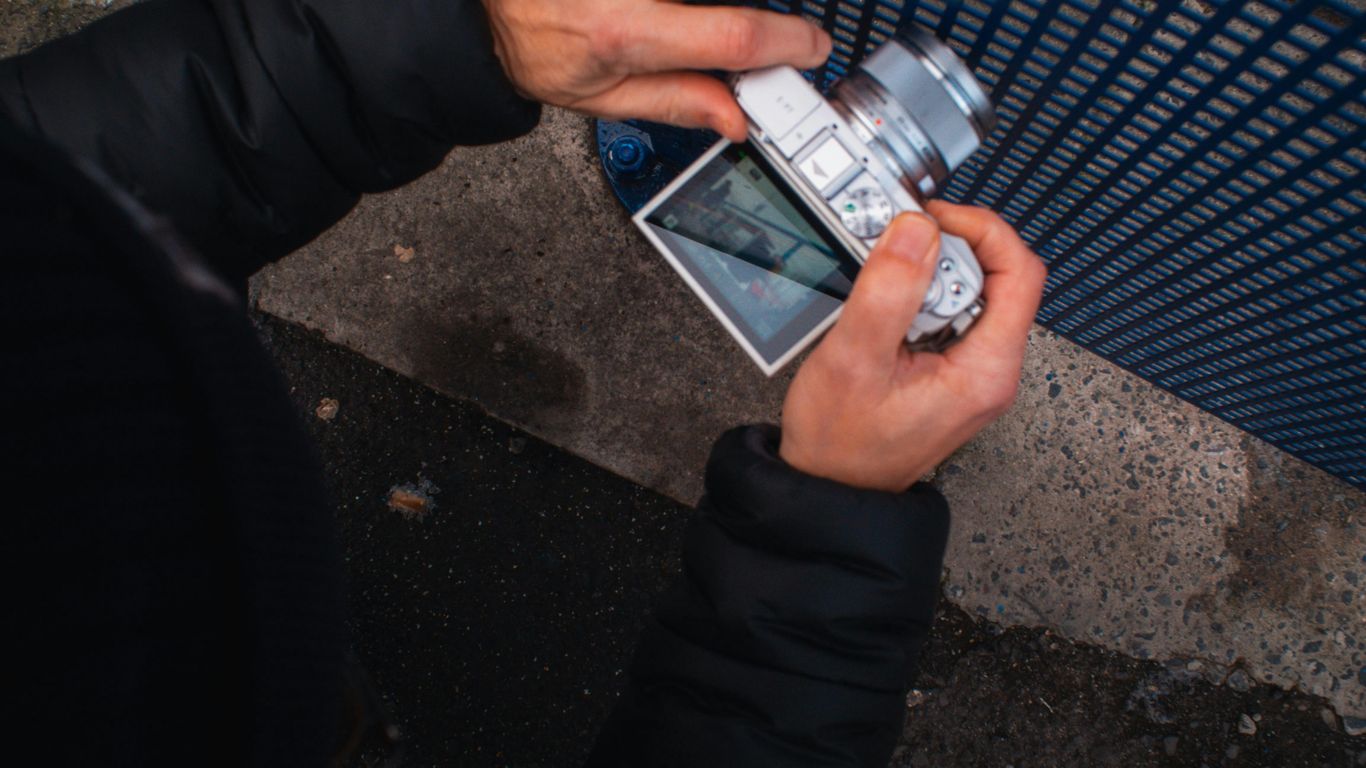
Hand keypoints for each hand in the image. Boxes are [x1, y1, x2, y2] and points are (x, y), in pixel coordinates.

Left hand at [479, 0, 831, 140]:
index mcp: (626, 33)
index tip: (810, 48)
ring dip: (720, 11)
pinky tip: (688, 15)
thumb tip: (735, 118)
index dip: (786, 43)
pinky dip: (696, 5)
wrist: (481, 8)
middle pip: (731, 2)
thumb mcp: (599, 100)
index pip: (734, 34)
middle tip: (766, 41)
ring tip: (706, 31)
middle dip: (762, 22)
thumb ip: (675, 102)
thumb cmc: (534, 48)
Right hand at [779, 203, 1046, 491]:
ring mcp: (970, 371)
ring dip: (924, 274)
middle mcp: (989, 370)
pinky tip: (881, 305)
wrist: (828, 489)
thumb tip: (915, 230)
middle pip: (995, 276)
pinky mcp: (947, 368)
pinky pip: (945, 313)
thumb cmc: (841, 444)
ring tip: (880, 281)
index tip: (932, 219)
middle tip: (893, 248)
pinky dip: (914, 296)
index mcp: (986, 371)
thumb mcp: (853, 360)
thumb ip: (887, 292)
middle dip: (942, 251)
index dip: (981, 231)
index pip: (1020, 273)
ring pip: (966, 292)